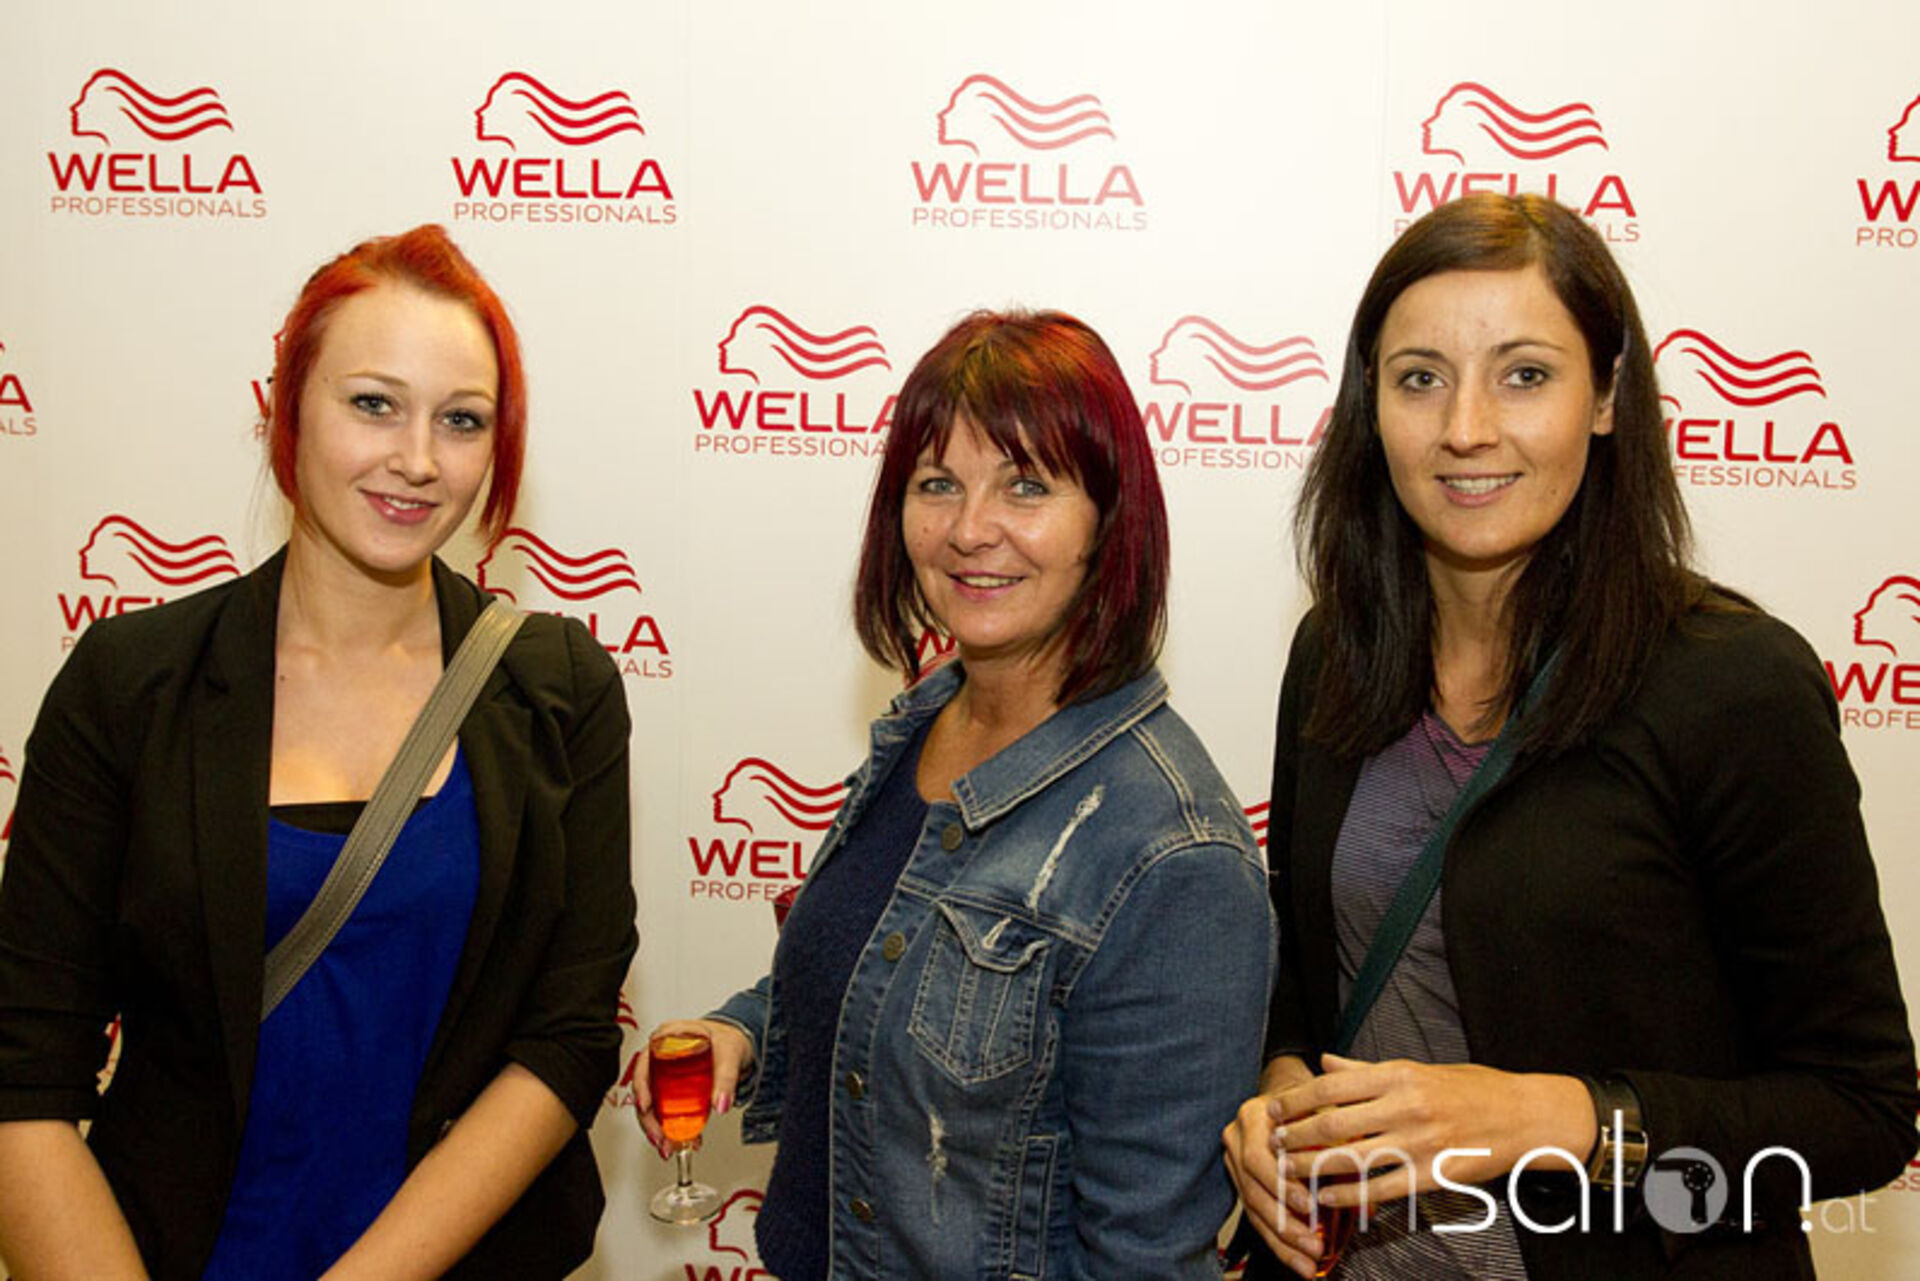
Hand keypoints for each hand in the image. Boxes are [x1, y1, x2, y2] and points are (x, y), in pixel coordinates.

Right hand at [632, 1018, 753, 1158]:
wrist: (737, 1044)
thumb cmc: (728, 1040)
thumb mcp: (729, 1055)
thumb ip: (727, 1079)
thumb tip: (721, 1104)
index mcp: (667, 1038)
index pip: (644, 1064)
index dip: (641, 1087)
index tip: (645, 1107)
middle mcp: (660, 1056)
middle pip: (645, 1089)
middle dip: (649, 1119)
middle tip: (660, 1139)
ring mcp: (664, 1073)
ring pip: (651, 1104)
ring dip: (658, 1128)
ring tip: (668, 1147)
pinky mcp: (671, 1089)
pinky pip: (664, 1109)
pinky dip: (670, 1127)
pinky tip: (680, 1140)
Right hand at [1223, 1055, 1326, 1278]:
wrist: (1284, 1092)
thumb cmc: (1309, 1103)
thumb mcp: (1325, 1113)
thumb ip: (1342, 1148)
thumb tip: (1370, 1199)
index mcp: (1254, 1117)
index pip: (1259, 1157)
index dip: (1282, 1185)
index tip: (1310, 1205)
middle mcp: (1237, 1138)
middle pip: (1252, 1187)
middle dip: (1284, 1220)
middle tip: (1312, 1242)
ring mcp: (1234, 1161)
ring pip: (1252, 1207)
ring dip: (1282, 1238)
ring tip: (1308, 1261)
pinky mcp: (1240, 1181)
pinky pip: (1255, 1215)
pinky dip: (1278, 1241)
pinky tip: (1298, 1261)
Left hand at [1271, 1054, 1593, 1212]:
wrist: (1525, 1117)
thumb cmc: (1471, 1089)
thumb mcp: (1420, 1069)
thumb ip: (1368, 1071)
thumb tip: (1325, 1062)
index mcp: (1400, 1075)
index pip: (1334, 1085)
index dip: (1298, 1099)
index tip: (1276, 1108)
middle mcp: (1407, 1107)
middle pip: (1335, 1122)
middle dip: (1298, 1134)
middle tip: (1275, 1142)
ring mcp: (1420, 1143)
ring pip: (1353, 1158)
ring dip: (1314, 1167)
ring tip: (1289, 1171)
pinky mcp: (1433, 1174)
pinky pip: (1382, 1189)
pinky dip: (1349, 1195)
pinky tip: (1326, 1197)